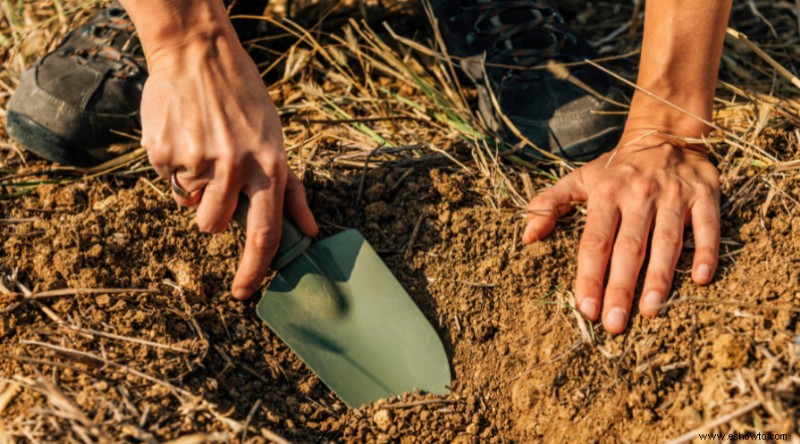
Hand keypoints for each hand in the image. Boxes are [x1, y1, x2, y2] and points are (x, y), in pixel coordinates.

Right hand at [141, 32, 317, 299]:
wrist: (199, 55)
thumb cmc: (245, 102)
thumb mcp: (277, 141)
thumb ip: (292, 191)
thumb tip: (312, 231)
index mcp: (269, 167)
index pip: (265, 234)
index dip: (254, 270)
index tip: (245, 294)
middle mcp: (235, 166)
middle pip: (214, 225)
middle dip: (212, 214)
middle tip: (217, 177)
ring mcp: (197, 159)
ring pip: (188, 205)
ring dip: (193, 189)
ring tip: (202, 151)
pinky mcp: (164, 151)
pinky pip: (166, 179)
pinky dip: (174, 164)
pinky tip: (185, 134)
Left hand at [522, 135, 719, 333]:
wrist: (665, 131)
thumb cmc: (617, 168)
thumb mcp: (580, 179)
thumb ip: (549, 204)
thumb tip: (526, 236)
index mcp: (606, 194)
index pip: (595, 242)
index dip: (589, 276)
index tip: (585, 309)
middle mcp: (638, 196)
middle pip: (628, 248)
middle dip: (620, 287)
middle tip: (614, 324)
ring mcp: (673, 196)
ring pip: (666, 241)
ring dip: (659, 277)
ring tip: (651, 311)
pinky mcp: (704, 195)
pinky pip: (707, 226)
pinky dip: (706, 251)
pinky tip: (701, 279)